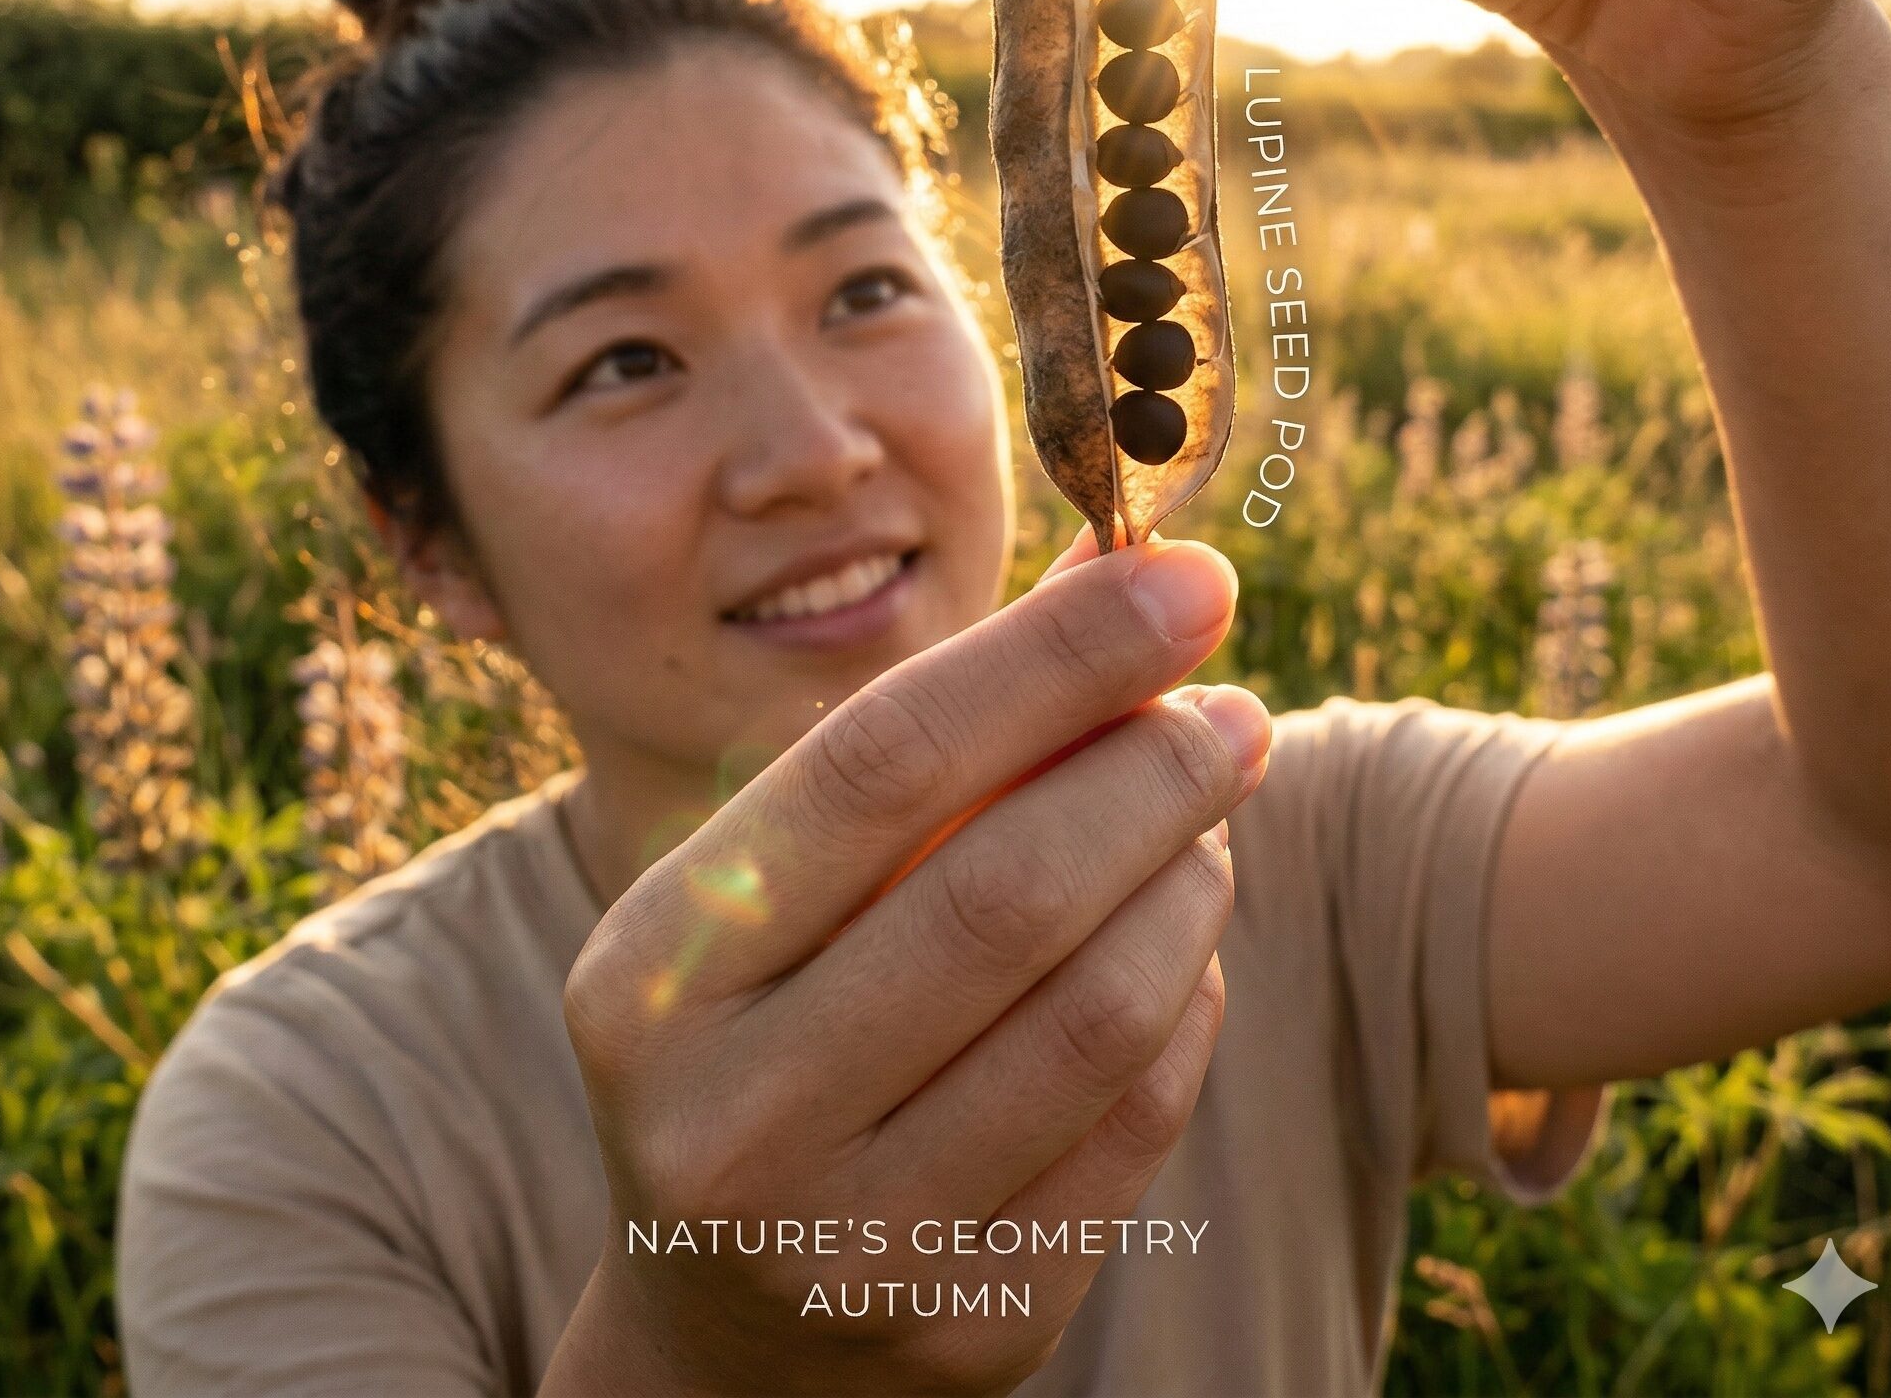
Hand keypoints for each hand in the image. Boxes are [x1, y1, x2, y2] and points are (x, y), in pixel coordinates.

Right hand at [552, 538, 1269, 1397]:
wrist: (729, 1333)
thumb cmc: (771, 1026)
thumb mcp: (790, 884)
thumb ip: (937, 732)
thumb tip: (1115, 569)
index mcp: (657, 967)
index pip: (880, 762)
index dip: (1053, 655)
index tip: (1188, 577)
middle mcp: (730, 1115)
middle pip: (1003, 890)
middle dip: (1153, 769)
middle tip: (1233, 707)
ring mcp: (850, 1241)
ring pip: (1095, 1013)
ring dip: (1188, 881)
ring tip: (1208, 821)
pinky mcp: (973, 1323)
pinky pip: (1138, 1125)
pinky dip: (1188, 1003)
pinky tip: (1180, 945)